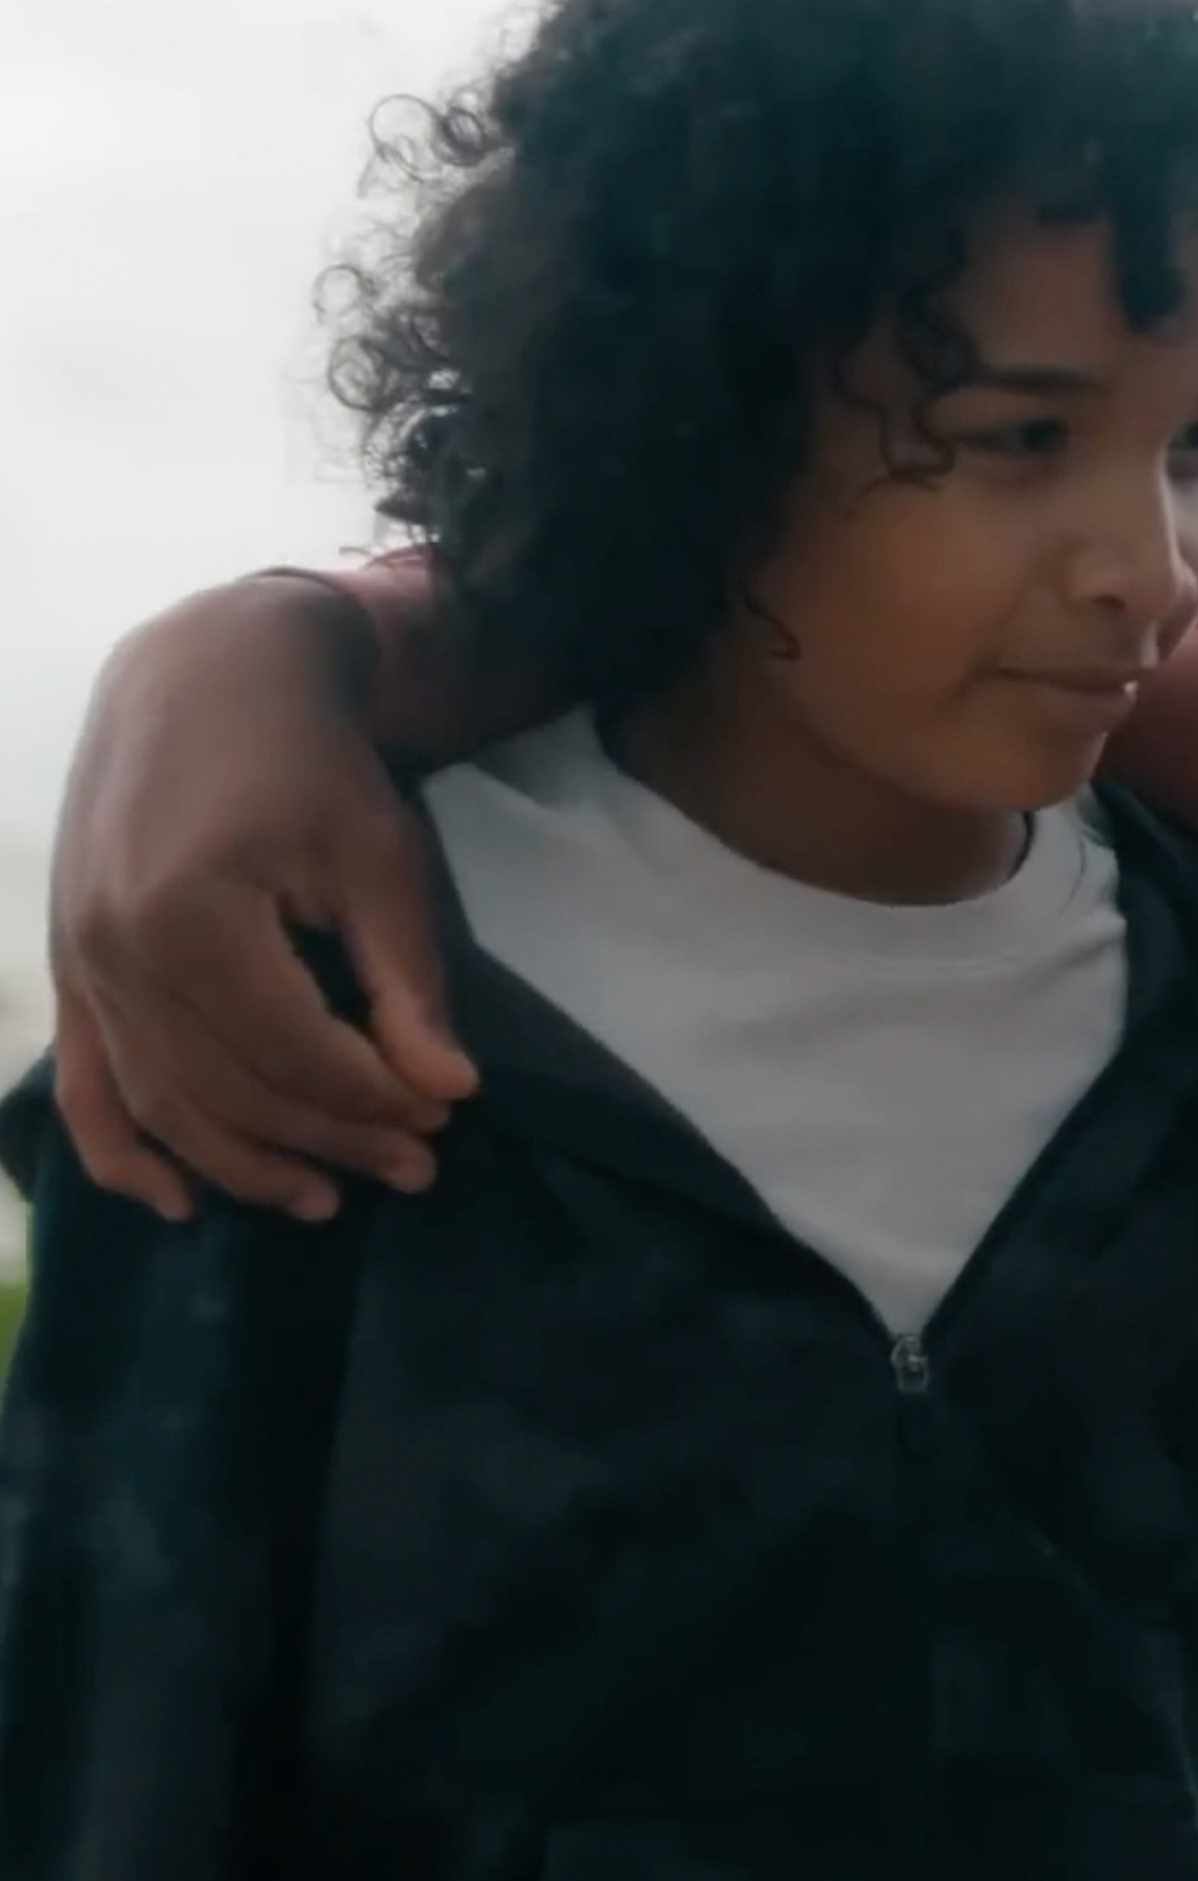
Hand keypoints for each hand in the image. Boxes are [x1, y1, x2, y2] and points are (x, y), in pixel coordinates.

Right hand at [48, 576, 476, 1222]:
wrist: (204, 678)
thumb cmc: (308, 761)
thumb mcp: (378, 860)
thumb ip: (405, 982)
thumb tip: (447, 1092)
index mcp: (188, 920)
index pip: (294, 1054)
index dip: (375, 1101)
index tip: (445, 1123)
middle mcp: (112, 955)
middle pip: (228, 1092)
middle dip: (329, 1141)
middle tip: (414, 1170)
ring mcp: (76, 968)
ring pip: (161, 1104)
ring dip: (244, 1164)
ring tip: (328, 1198)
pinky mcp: (67, 971)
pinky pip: (84, 1087)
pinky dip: (124, 1154)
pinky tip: (183, 1203)